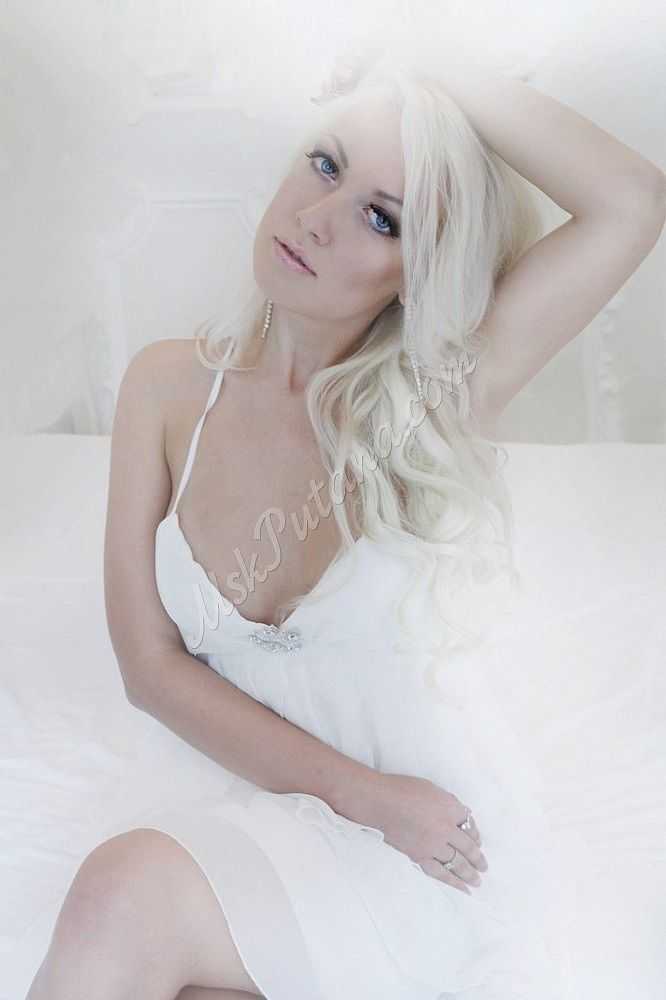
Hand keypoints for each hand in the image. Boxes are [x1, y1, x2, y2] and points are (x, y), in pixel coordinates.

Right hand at [365, 772, 487, 893]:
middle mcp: (446, 828)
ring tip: (477, 882)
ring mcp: (433, 845)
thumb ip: (448, 803)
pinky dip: (453, 883)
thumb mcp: (431, 789)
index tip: (478, 842)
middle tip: (484, 868)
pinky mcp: (420, 857)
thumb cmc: (402, 790)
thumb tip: (461, 815)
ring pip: (458, 863)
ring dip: (469, 874)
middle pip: (468, 847)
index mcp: (450, 808)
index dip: (475, 834)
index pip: (470, 824)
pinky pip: (440, 873)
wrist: (380, 803)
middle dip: (478, 859)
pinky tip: (462, 889)